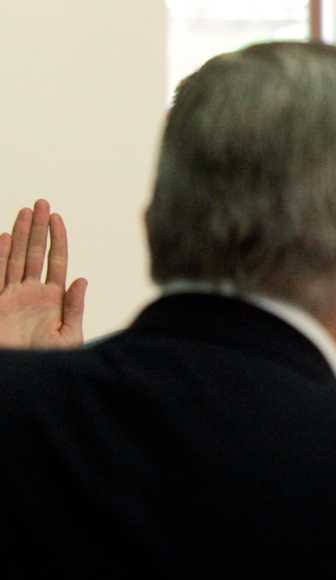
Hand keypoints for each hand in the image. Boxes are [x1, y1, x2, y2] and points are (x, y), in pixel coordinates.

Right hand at [0, 199, 87, 348]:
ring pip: (16, 258)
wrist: (26, 377)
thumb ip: (75, 307)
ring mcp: (12, 296)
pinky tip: (3, 237)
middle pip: (35, 253)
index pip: (57, 261)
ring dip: (19, 235)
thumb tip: (82, 278)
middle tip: (41, 202)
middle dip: (38, 228)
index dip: (57, 239)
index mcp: (54, 299)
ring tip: (24, 211)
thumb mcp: (68, 336)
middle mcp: (32, 293)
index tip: (57, 218)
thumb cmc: (50, 362)